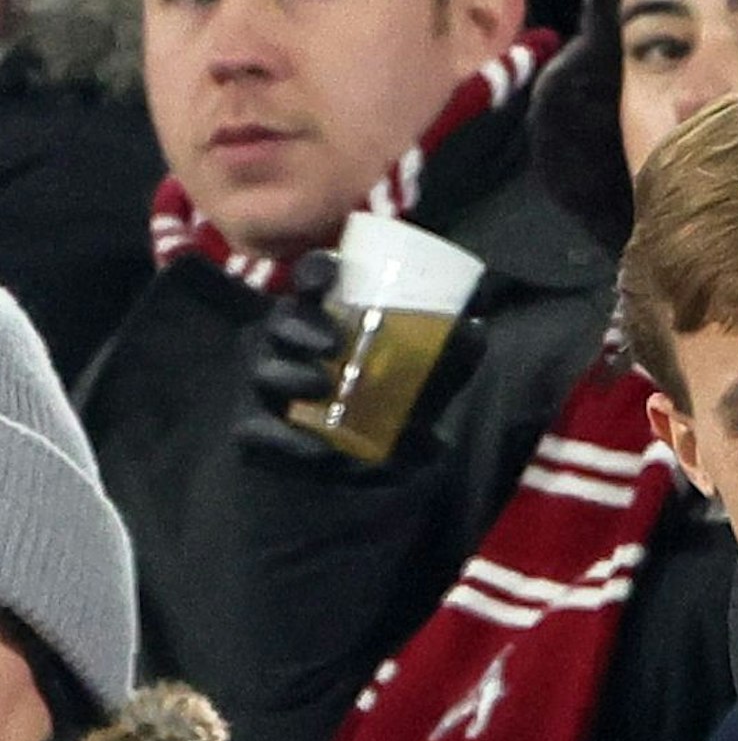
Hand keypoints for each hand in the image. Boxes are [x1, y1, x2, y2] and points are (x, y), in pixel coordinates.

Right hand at [235, 251, 491, 467]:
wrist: (371, 468)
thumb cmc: (397, 405)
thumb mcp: (428, 381)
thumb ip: (451, 359)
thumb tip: (475, 329)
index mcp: (329, 319)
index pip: (313, 282)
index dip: (316, 272)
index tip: (330, 276)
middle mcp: (292, 348)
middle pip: (282, 323)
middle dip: (299, 327)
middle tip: (331, 343)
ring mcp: (272, 392)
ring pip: (266, 374)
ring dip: (291, 376)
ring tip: (321, 386)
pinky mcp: (262, 435)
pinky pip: (259, 435)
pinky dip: (286, 443)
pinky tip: (318, 453)